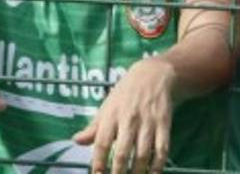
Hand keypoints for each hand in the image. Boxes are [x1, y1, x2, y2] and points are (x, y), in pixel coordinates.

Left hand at [73, 55, 172, 173]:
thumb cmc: (124, 95)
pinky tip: (154, 173)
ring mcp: (147, 122)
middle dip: (119, 171)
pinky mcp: (164, 124)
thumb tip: (76, 141)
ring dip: (138, 171)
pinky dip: (158, 165)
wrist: (152, 76)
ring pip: (143, 153)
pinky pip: (161, 149)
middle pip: (123, 151)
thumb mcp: (106, 107)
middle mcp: (128, 119)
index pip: (102, 142)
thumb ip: (93, 127)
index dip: (99, 161)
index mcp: (110, 115)